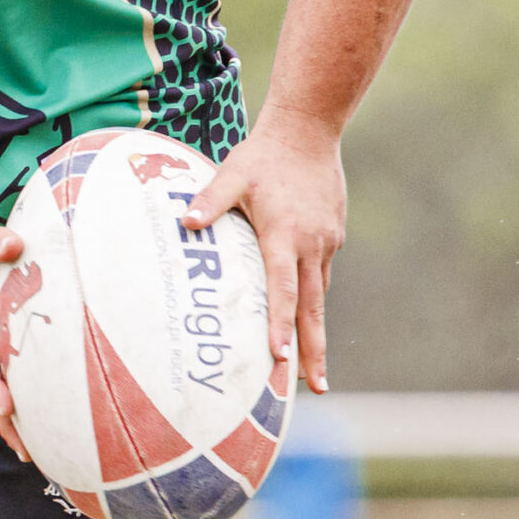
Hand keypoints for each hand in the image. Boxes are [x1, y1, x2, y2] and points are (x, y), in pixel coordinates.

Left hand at [182, 112, 346, 394]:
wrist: (310, 130)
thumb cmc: (264, 154)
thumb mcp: (232, 174)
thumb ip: (209, 201)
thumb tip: (185, 222)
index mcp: (283, 235)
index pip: (281, 290)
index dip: (279, 325)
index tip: (279, 357)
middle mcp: (310, 244)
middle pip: (312, 308)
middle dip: (314, 351)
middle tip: (318, 388)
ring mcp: (327, 241)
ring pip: (318, 293)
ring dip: (314, 329)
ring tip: (312, 367)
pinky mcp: (333, 234)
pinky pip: (321, 272)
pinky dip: (313, 295)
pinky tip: (305, 309)